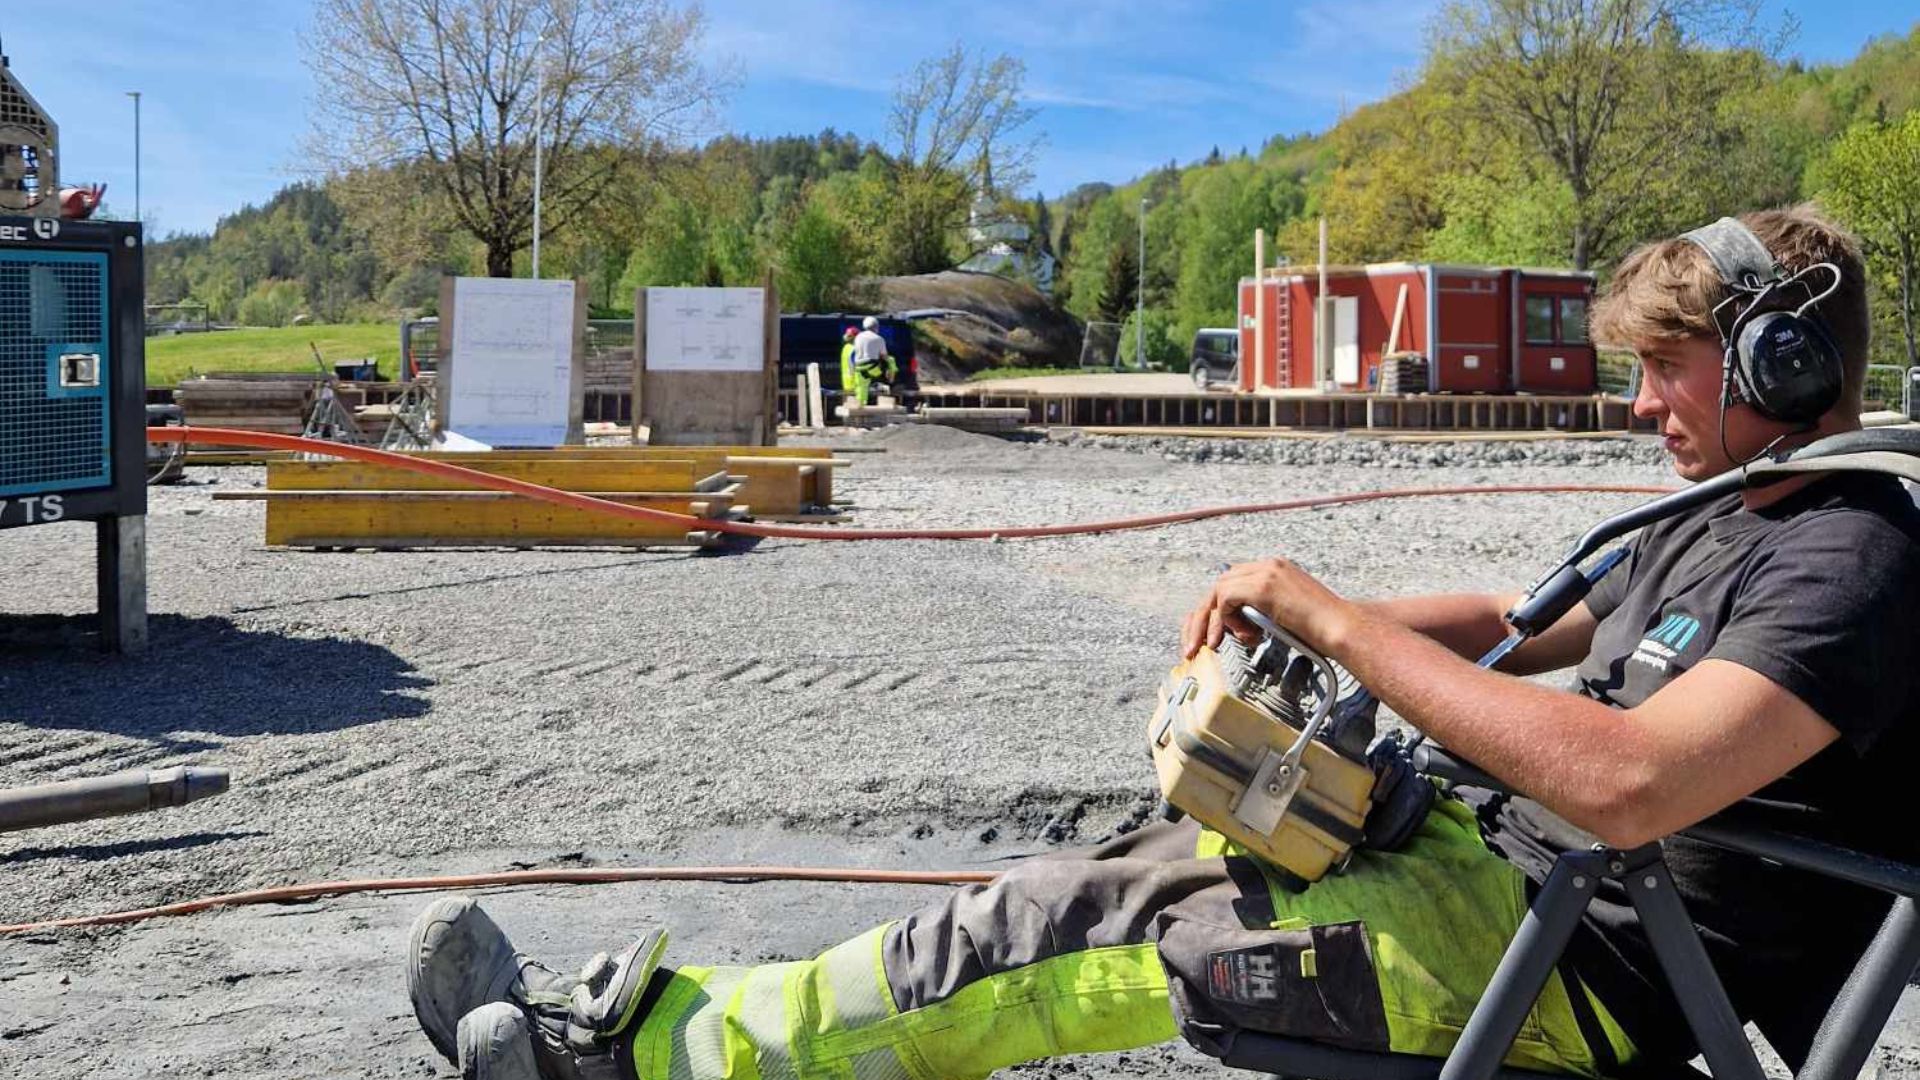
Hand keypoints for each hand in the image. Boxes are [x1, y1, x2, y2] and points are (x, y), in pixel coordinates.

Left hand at [1181, 558, 1355, 659]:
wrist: (1342, 628)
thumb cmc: (1321, 630)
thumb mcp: (1286, 615)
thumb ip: (1262, 613)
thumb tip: (1239, 626)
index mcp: (1274, 569)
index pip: (1232, 582)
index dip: (1216, 610)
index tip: (1210, 636)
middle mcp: (1268, 565)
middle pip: (1220, 584)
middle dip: (1203, 617)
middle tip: (1194, 646)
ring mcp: (1266, 572)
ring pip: (1218, 591)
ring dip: (1214, 622)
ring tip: (1218, 644)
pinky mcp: (1264, 586)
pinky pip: (1226, 599)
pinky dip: (1226, 620)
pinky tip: (1243, 636)